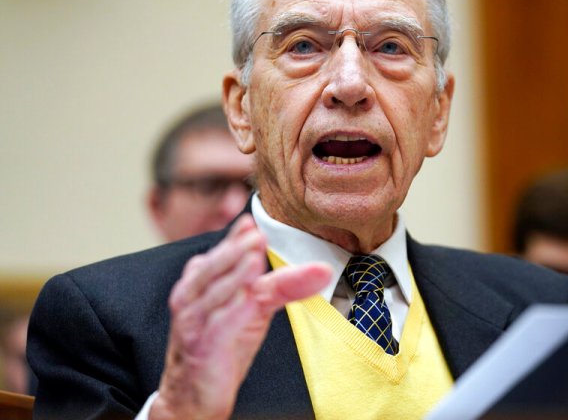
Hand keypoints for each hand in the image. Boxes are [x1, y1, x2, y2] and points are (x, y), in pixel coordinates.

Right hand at [149, 215, 331, 419]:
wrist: (193, 395)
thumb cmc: (223, 343)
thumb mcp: (255, 308)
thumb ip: (284, 285)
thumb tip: (324, 269)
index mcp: (202, 280)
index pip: (222, 253)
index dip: (236, 237)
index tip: (252, 222)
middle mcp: (193, 296)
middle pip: (214, 267)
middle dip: (234, 250)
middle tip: (256, 235)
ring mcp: (194, 321)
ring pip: (213, 292)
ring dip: (233, 275)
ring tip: (253, 257)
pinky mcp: (202, 347)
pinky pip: (217, 326)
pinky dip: (233, 312)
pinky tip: (249, 301)